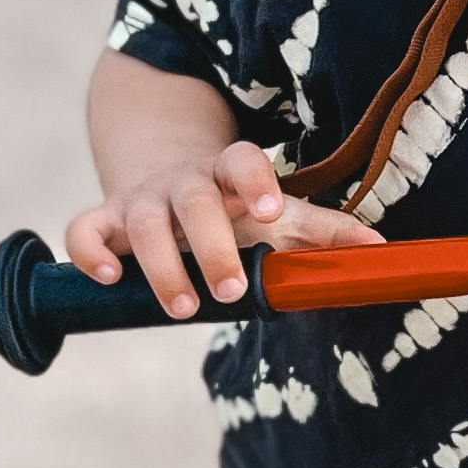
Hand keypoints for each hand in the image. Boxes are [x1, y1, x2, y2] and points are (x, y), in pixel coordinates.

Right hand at [63, 140, 385, 321]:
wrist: (162, 169)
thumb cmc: (236, 205)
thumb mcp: (281, 212)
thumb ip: (327, 232)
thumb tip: (383, 252)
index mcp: (231, 174)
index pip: (243, 160)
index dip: (256, 181)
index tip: (274, 209)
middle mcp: (185, 183)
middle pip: (193, 200)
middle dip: (210, 244)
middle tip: (229, 291)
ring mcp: (141, 200)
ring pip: (142, 223)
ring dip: (161, 265)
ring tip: (183, 307)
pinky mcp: (104, 219)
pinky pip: (84, 230)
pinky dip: (89, 252)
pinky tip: (110, 279)